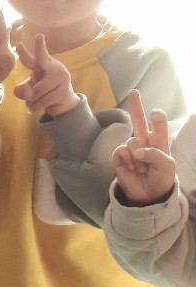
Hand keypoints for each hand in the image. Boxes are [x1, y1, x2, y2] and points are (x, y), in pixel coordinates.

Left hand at [13, 33, 78, 116]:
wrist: (62, 103)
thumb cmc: (43, 91)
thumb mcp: (29, 89)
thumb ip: (22, 90)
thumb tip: (28, 94)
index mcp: (43, 64)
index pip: (38, 55)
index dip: (38, 47)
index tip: (39, 36)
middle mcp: (53, 67)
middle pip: (42, 60)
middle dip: (37, 49)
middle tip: (34, 38)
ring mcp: (61, 79)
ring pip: (35, 92)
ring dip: (30, 102)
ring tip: (34, 102)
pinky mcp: (64, 92)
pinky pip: (41, 102)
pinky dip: (34, 108)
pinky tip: (36, 109)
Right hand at [111, 89, 175, 205]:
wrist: (149, 194)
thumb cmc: (162, 177)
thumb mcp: (168, 165)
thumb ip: (156, 153)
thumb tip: (137, 149)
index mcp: (158, 141)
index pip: (158, 125)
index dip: (157, 119)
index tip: (155, 112)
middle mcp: (143, 142)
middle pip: (138, 120)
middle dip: (136, 106)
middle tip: (133, 92)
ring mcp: (130, 149)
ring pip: (131, 141)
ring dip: (137, 157)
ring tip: (141, 168)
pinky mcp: (118, 158)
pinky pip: (120, 151)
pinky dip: (126, 160)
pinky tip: (130, 168)